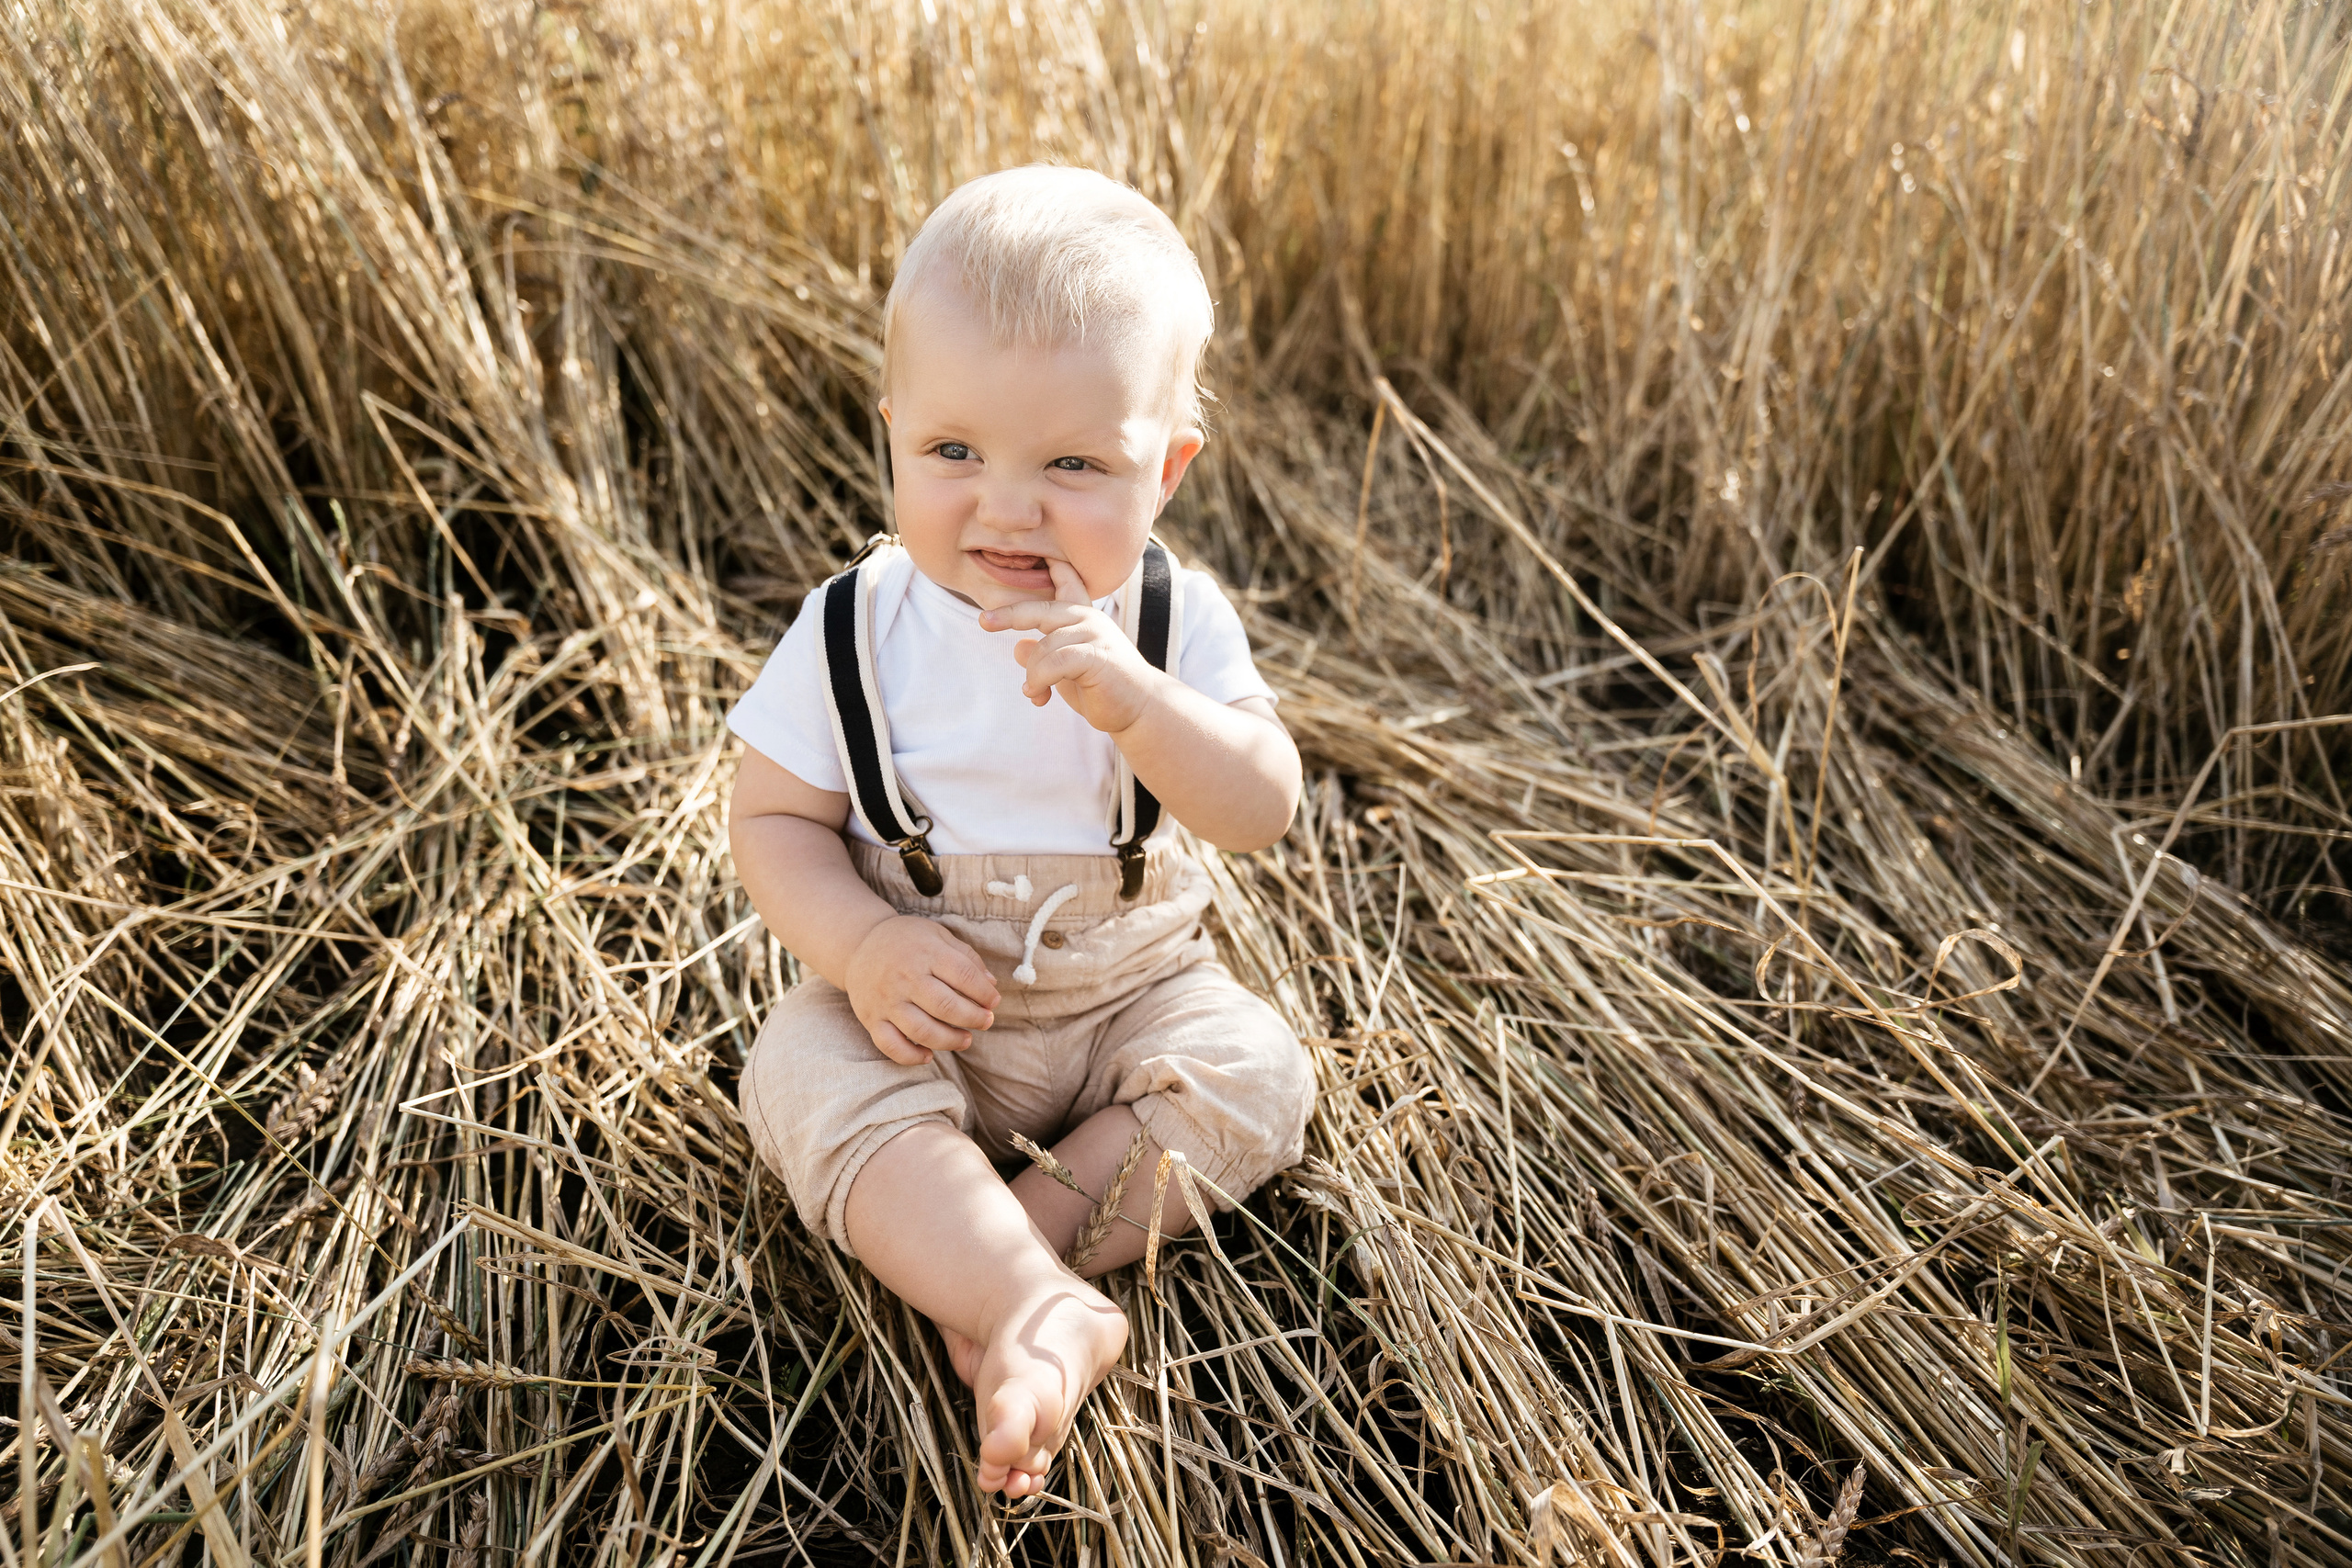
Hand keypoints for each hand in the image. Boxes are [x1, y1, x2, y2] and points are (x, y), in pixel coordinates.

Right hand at [843, 915, 999, 1064]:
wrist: (859, 944)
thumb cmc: (908, 940)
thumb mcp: (938, 935)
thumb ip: (967, 957)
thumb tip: (991, 985)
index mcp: (926, 953)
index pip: (963, 976)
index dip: (984, 993)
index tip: (993, 1001)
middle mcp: (905, 978)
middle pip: (945, 1006)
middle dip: (973, 1018)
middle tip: (986, 1021)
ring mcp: (886, 1001)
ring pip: (922, 1031)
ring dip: (950, 1040)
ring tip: (966, 1040)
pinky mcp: (871, 1019)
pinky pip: (891, 1046)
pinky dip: (911, 1056)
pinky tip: (929, 1055)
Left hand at [979, 558, 1165, 733]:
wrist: (1139, 710)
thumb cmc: (1104, 689)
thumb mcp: (1067, 671)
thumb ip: (1046, 656)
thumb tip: (1019, 647)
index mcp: (1083, 616)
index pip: (1067, 580)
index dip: (1051, 564)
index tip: (1034, 551)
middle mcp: (1089, 618)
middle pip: (1041, 609)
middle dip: (1010, 614)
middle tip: (984, 621)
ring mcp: (1095, 634)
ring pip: (1044, 646)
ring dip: (1034, 675)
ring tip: (1034, 693)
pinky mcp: (1097, 655)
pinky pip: (1054, 663)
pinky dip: (1040, 681)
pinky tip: (1039, 695)